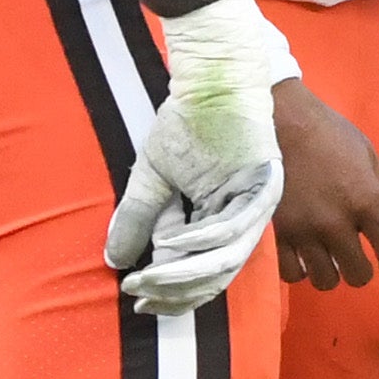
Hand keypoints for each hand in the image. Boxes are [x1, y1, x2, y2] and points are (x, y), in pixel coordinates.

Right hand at [108, 0, 284, 314]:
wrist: (213, 78)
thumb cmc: (186, 122)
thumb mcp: (153, 177)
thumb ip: (138, 218)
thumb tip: (115, 261)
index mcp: (223, 218)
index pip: (204, 271)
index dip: (172, 292)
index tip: (139, 301)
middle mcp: (245, 217)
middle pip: (217, 273)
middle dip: (176, 291)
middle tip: (142, 299)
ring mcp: (256, 204)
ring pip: (225, 256)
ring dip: (183, 272)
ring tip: (149, 278)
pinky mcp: (262, 186)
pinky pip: (230, 226)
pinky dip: (196, 240)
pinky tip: (164, 244)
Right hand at [268, 78, 378, 288]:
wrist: (278, 123)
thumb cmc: (328, 134)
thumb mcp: (368, 156)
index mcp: (367, 202)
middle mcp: (337, 223)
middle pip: (358, 275)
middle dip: (361, 270)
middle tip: (354, 257)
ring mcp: (304, 231)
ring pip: (324, 280)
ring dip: (329, 272)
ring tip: (325, 258)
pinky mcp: (277, 233)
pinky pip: (291, 273)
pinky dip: (299, 269)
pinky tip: (301, 256)